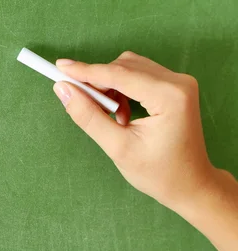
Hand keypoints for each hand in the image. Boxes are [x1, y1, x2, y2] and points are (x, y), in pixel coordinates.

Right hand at [52, 51, 216, 210]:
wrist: (191, 185)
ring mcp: (179, 82)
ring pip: (129, 67)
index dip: (86, 71)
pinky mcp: (174, 86)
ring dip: (110, 87)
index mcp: (169, 96)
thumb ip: (88, 116)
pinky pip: (138, 74)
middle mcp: (178, 82)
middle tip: (82, 103)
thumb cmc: (159, 173)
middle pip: (123, 66)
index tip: (59, 67)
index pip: (119, 74)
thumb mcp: (117, 148)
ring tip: (110, 117)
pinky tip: (122, 114)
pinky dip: (122, 89)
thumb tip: (63, 89)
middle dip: (98, 82)